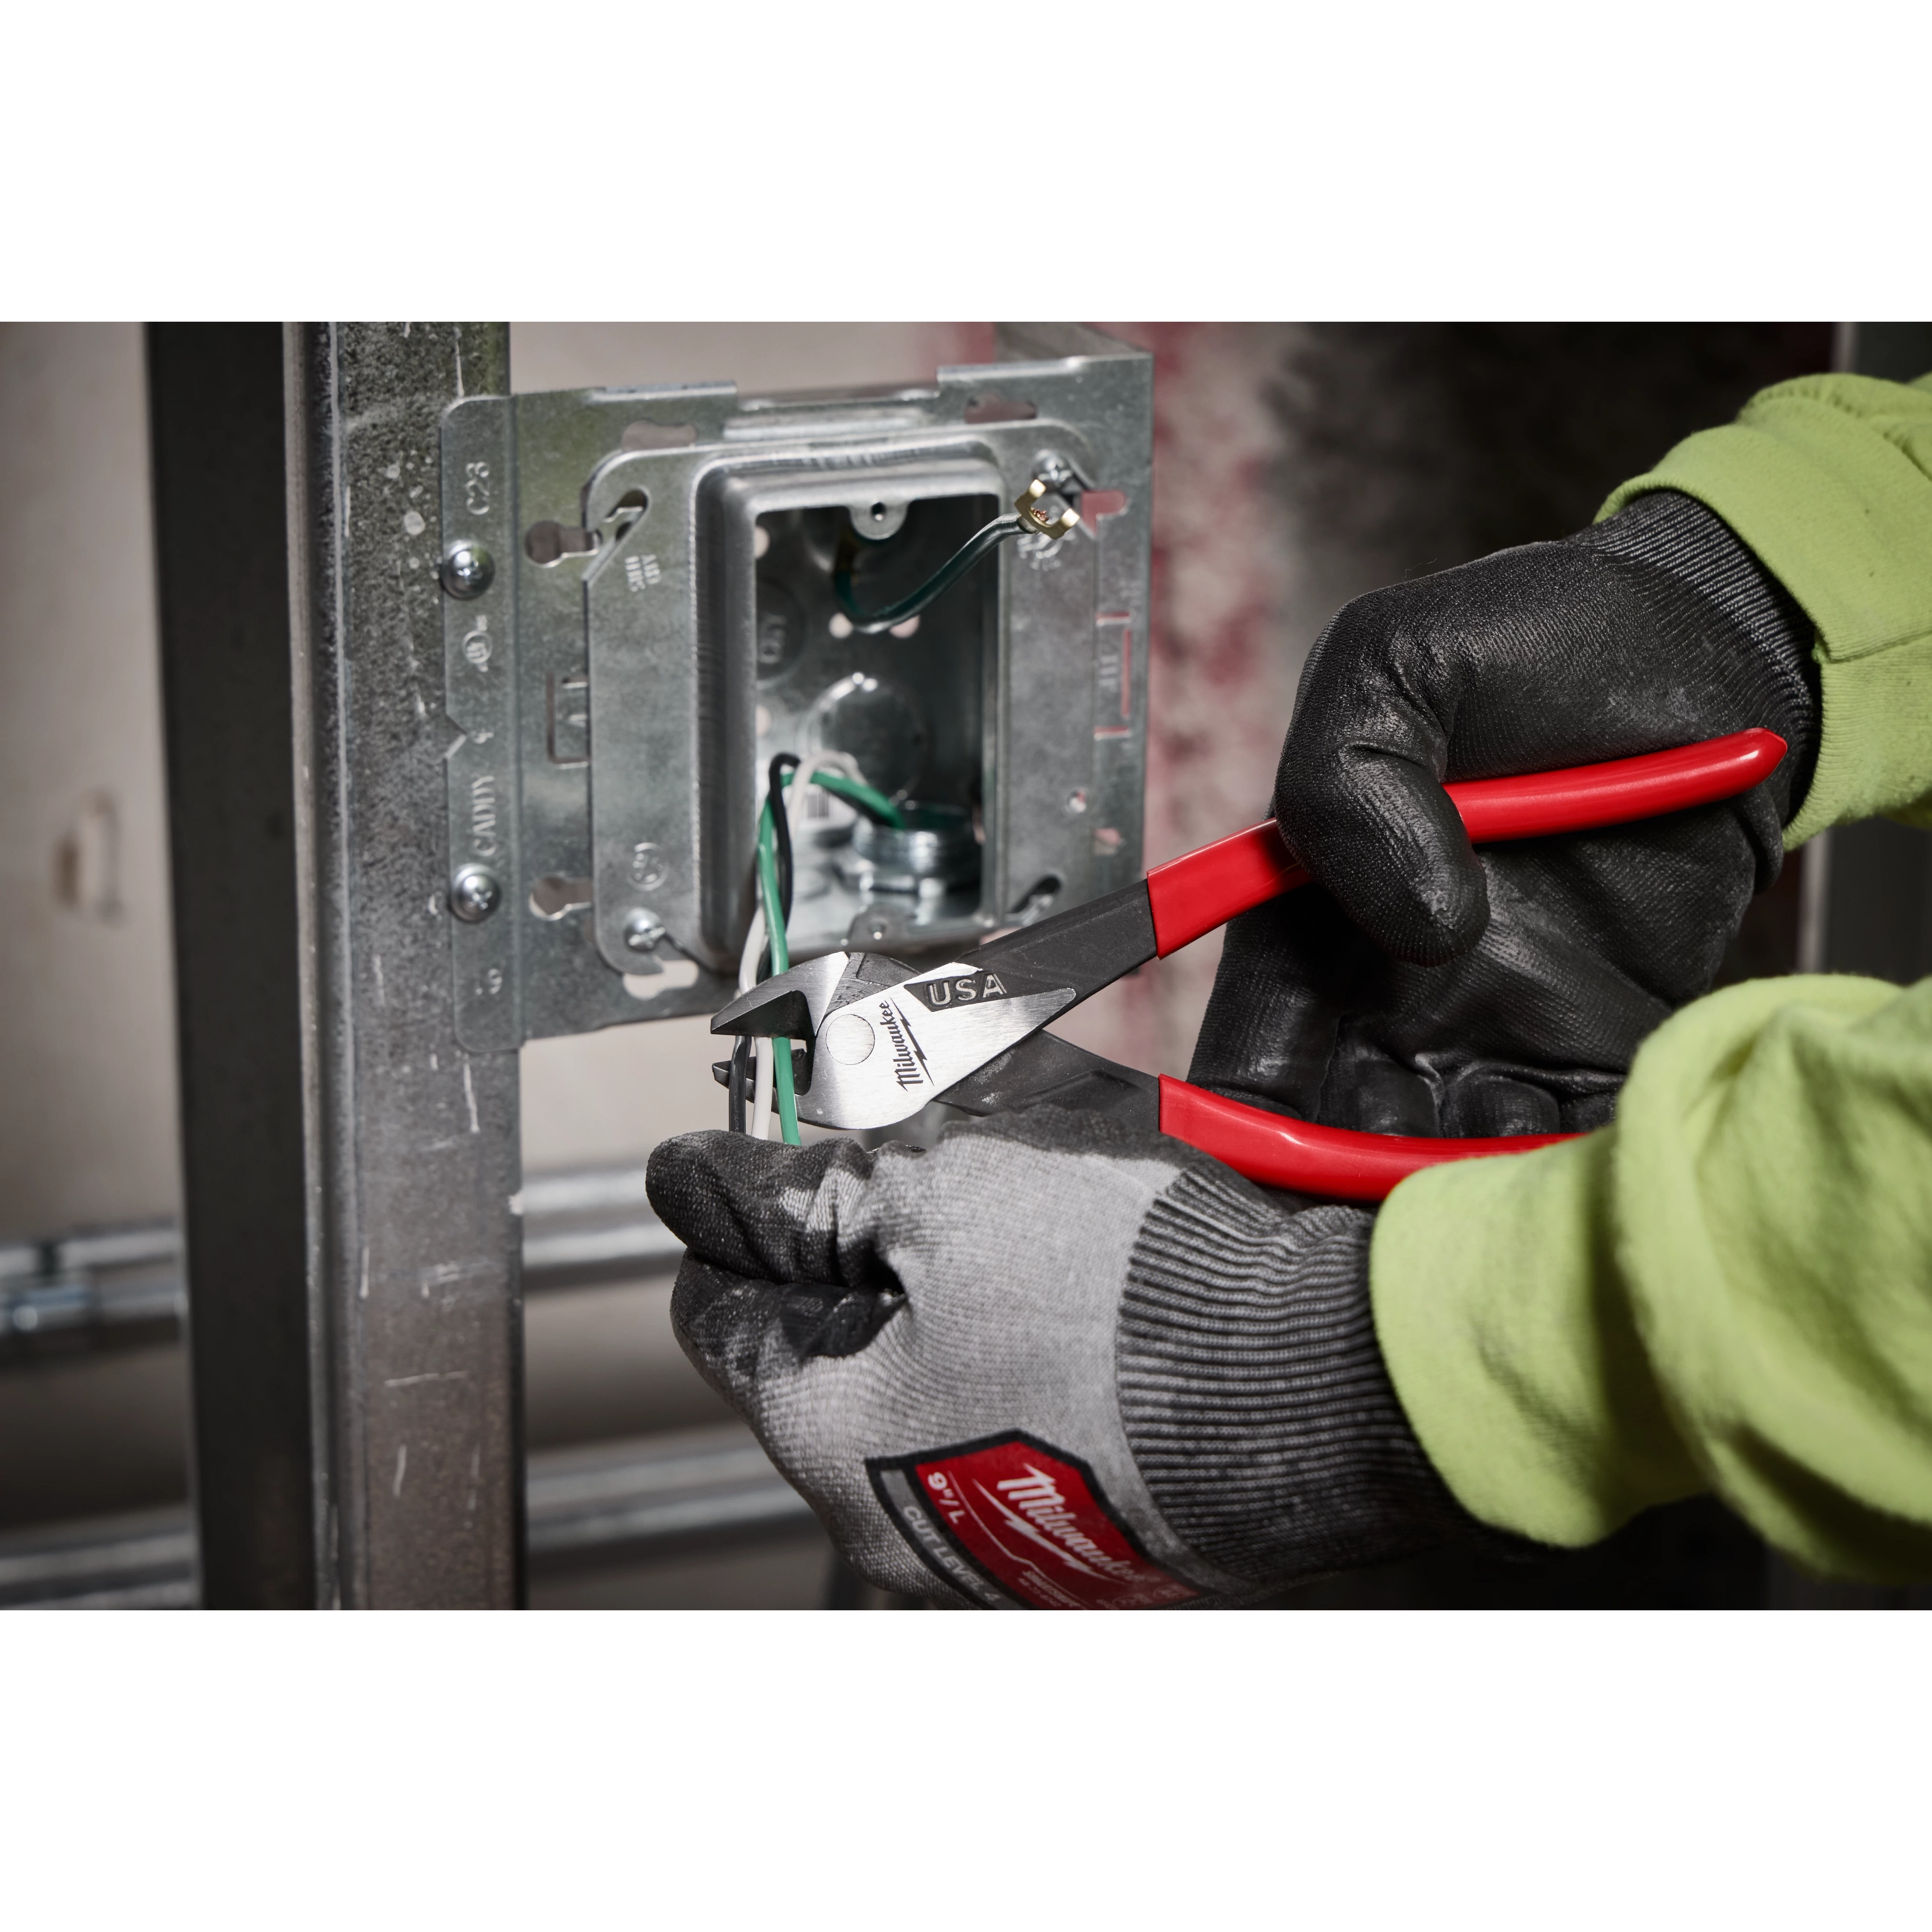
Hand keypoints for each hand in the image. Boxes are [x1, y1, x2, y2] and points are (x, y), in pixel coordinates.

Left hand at [647, 1110, 1473, 1608]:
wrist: (1328, 1379)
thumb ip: (802, 1193)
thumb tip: (694, 1180)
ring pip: (934, 1362)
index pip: (722, 1309)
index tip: (789, 1150)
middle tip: (944, 1158)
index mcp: (832, 1446)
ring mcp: (1001, 1529)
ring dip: (965, 1271)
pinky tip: (1095, 1272)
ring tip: (1044, 1201)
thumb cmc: (1139, 1299)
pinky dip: (1034, 1330)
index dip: (750, 1208)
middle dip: (876, 1232)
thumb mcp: (942, 1195)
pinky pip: (1019, 1401)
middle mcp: (901, 1517)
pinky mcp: (1088, 1518)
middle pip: (836, 1338)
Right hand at [1192, 491, 1819, 1136]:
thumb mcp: (1397, 657)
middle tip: (1404, 1197)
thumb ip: (1351, 777)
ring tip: (1496, 1180)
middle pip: (1342, 1135)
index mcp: (1313, 918)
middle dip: (1356, 1188)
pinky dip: (1568, 1169)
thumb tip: (1421, 931)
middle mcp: (1394, 993)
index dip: (1238, 1131)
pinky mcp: (1606, 1041)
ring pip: (1450, 1160)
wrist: (1714, 649)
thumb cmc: (1540, 639)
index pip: (1249, 1056)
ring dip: (1462, 1193)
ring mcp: (1500, 1024)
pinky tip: (1581, 1165)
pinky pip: (1573, 1136)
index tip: (1263, 1172)